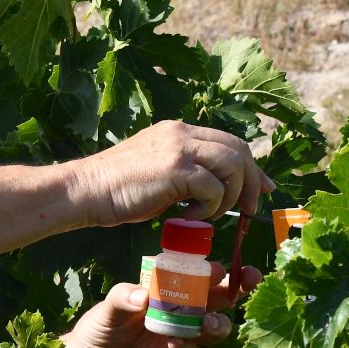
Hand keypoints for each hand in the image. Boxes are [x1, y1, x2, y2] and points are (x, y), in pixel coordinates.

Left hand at [47, 265, 259, 347]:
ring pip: (212, 329)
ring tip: (208, 323)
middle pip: (216, 300)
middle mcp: (178, 313)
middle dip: (235, 290)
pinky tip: (177, 345)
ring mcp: (179, 338)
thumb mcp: (106, 308)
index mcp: (165, 291)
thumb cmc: (96, 329)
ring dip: (217, 324)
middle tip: (247, 282)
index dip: (213, 270)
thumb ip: (124, 297)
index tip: (221, 268)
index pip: (196, 276)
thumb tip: (143, 294)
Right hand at [73, 120, 274, 225]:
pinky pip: (213, 186)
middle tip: (247, 209)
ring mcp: (179, 147)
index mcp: (178, 130)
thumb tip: (214, 190)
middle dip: (251, 182)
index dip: (251, 167)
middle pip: (238, 149)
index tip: (262, 188)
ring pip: (232, 164)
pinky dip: (209, 206)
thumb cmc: (116, 190)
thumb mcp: (157, 172)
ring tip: (210, 213)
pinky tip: (189, 216)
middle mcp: (182, 132)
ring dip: (230, 195)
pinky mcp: (175, 167)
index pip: (229, 141)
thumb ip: (184, 173)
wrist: (86, 190)